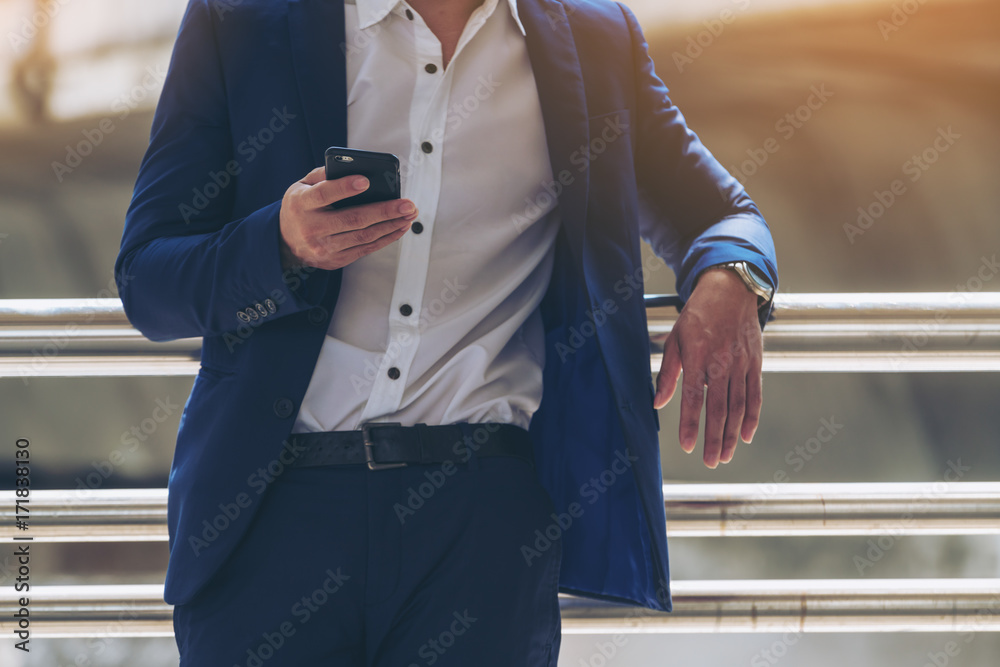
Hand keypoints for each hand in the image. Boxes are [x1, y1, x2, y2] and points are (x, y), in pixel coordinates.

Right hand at [278, 167, 418, 269]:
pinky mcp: (335, 260)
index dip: (344, 188)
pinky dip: (385, 238)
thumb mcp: (302, 186)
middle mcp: (312, 228)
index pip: (324, 194)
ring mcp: (324, 248)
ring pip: (363, 237)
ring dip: (391, 226)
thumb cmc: (300, 207)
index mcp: (301, 204)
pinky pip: (365, 249)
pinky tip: (399, 227)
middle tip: (408, 204)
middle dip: (384, 211)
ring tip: (409, 215)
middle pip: (353, 219)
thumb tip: (354, 168)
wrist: (285, 243)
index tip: (366, 181)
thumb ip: (324, 175)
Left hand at [653, 268, 763, 467]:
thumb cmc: (698, 316)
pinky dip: (752, 417)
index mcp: (697, 356)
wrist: (731, 290)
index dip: (690, 423)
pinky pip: (755, 394)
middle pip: (719, 408)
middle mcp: (722, 362)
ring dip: (732, 434)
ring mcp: (742, 363)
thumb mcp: (675, 339)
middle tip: (711, 462)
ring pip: (739, 406)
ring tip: (725, 455)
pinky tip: (746, 435)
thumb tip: (658, 403)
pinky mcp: (755, 363)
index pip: (693, 397)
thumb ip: (668, 373)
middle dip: (715, 438)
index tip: (687, 446)